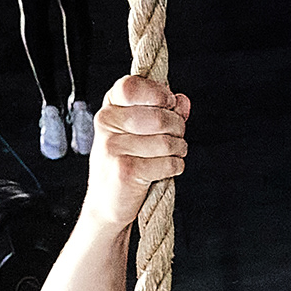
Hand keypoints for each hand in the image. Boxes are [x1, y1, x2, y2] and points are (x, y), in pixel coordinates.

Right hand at [83, 75, 188, 231]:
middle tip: (177, 136)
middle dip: (178, 127)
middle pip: (159, 116)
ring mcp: (114, 148)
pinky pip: (167, 163)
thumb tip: (183, 101)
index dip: (158, 93)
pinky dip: (175, 166)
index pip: (132, 86)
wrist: (106, 204)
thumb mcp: (138, 132)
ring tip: (174, 153)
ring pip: (166, 141)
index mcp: (109, 109)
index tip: (169, 103)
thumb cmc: (125, 163)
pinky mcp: (126, 171)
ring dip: (179, 148)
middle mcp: (107, 124)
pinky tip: (169, 169)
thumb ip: (162, 111)